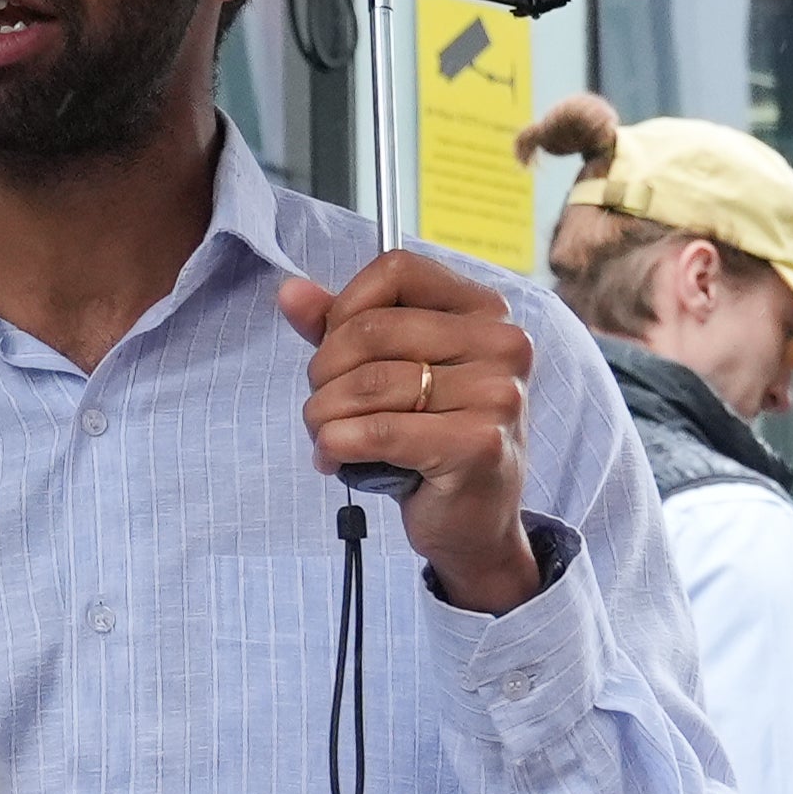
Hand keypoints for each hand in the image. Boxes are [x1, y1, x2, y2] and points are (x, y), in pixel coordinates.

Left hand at [279, 252, 540, 612]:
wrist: (475, 523)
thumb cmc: (431, 441)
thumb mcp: (389, 373)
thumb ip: (341, 328)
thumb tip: (290, 292)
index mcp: (485, 311)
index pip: (396, 270)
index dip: (345, 307)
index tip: (334, 351)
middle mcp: (502, 344)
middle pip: (372, 329)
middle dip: (324, 372)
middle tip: (321, 407)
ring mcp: (497, 393)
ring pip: (368, 383)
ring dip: (325, 415)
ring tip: (326, 438)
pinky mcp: (479, 444)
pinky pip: (380, 430)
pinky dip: (339, 444)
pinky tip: (335, 458)